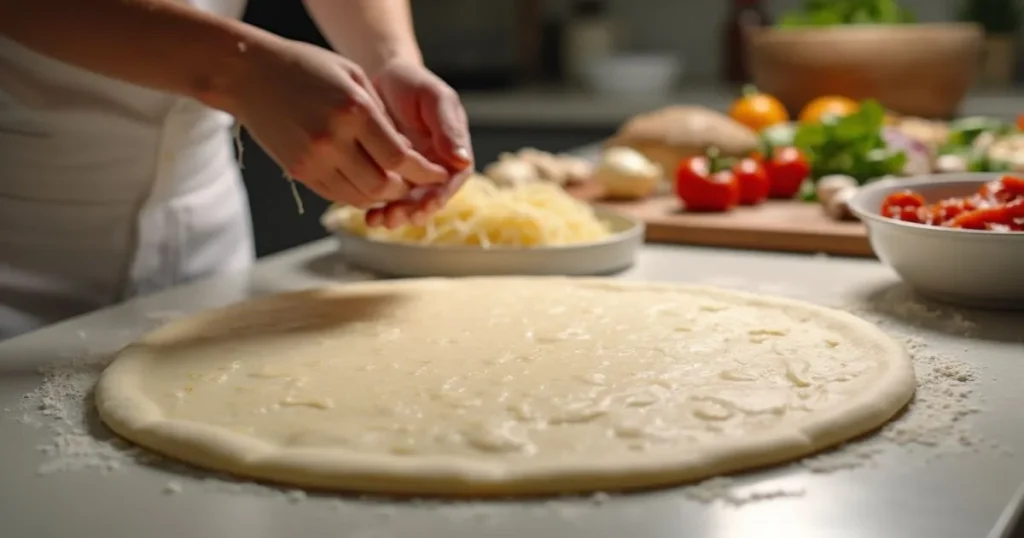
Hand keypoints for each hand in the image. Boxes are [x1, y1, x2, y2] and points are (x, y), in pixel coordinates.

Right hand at [227, 39, 448, 209]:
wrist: (248, 74)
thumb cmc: (304, 67)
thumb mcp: (353, 77)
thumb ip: (381, 115)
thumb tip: (406, 151)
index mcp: (354, 112)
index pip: (400, 158)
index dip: (423, 172)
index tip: (436, 174)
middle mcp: (333, 140)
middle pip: (383, 185)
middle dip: (405, 189)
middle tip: (414, 183)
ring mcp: (314, 159)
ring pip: (361, 196)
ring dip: (382, 196)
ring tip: (392, 186)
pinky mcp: (299, 171)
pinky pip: (337, 195)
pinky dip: (357, 196)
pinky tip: (365, 185)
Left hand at [365, 60, 473, 228]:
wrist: (381, 77)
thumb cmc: (412, 82)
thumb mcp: (434, 98)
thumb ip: (448, 128)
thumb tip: (462, 160)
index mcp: (452, 150)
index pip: (453, 180)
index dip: (441, 195)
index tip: (428, 204)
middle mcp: (435, 166)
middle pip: (430, 198)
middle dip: (415, 211)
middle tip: (397, 216)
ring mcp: (411, 173)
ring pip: (409, 203)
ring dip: (397, 214)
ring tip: (380, 219)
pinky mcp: (388, 174)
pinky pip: (387, 197)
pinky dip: (379, 207)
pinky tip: (369, 214)